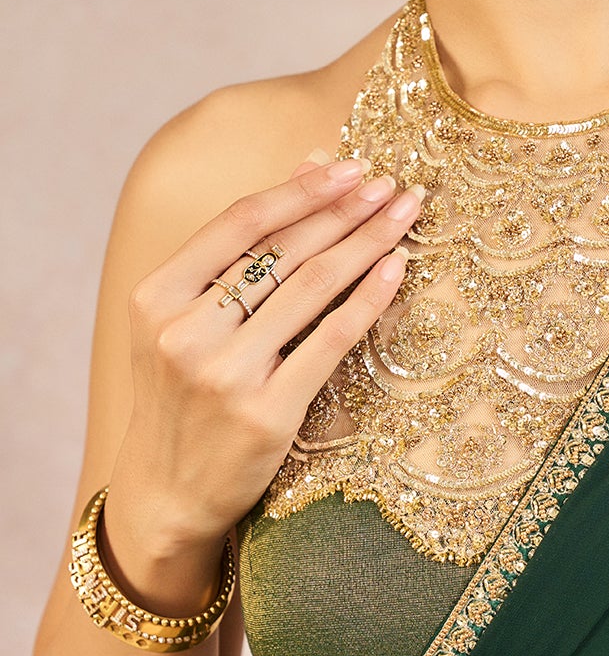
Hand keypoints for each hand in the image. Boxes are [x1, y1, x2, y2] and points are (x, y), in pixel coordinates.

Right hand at [111, 146, 425, 549]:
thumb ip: (238, 252)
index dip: (301, 189)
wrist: (168, 490)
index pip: (240, 223)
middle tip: (391, 184)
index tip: (350, 166)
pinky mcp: (267, 412)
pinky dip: (367, 301)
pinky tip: (395, 270)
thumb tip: (307, 166)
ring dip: (366, 243)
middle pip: (284, 251)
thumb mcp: (185, 320)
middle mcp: (187, 332)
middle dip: (346, 210)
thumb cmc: (183, 394)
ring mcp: (226, 374)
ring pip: (311, 289)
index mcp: (157, 298)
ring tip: (403, 215)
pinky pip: (329, 342)